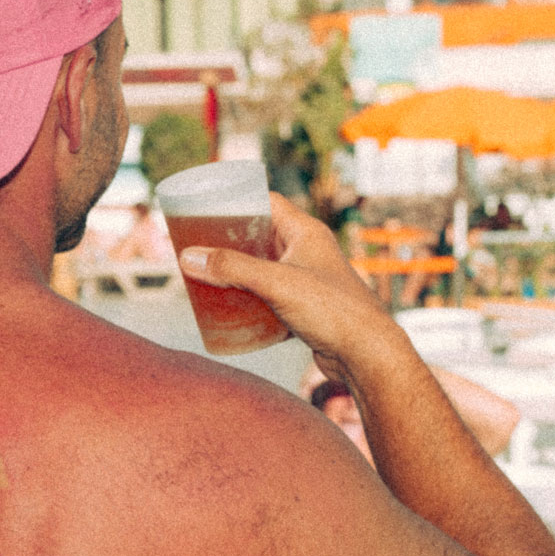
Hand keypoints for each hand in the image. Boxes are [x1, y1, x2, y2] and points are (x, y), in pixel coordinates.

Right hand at [177, 195, 392, 380]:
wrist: (367, 354)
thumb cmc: (331, 310)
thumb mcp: (276, 283)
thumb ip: (232, 269)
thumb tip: (188, 257)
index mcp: (306, 232)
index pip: (266, 202)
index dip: (236, 201)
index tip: (205, 209)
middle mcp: (308, 250)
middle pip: (261, 235)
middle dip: (229, 241)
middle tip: (198, 246)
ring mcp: (308, 278)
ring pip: (265, 267)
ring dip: (239, 271)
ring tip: (208, 276)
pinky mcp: (307, 306)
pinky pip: (271, 294)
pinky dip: (251, 297)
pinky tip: (231, 307)